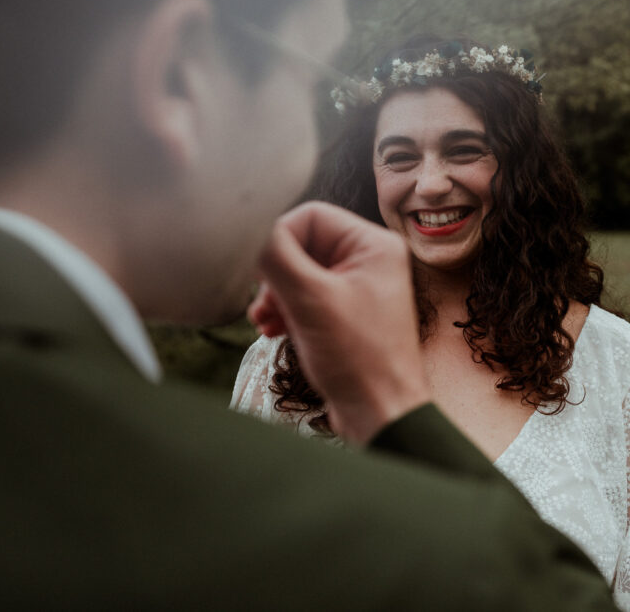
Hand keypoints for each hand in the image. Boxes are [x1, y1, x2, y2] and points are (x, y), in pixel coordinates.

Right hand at [249, 201, 429, 444]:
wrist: (381, 414)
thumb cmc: (359, 358)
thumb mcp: (309, 299)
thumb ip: (276, 256)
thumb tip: (248, 226)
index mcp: (374, 245)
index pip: (310, 216)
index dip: (278, 241)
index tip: (261, 273)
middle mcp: (370, 260)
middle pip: (302, 244)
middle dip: (276, 274)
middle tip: (265, 304)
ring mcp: (359, 288)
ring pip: (299, 272)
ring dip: (276, 294)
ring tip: (267, 321)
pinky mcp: (346, 313)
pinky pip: (305, 296)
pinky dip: (286, 310)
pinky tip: (276, 330)